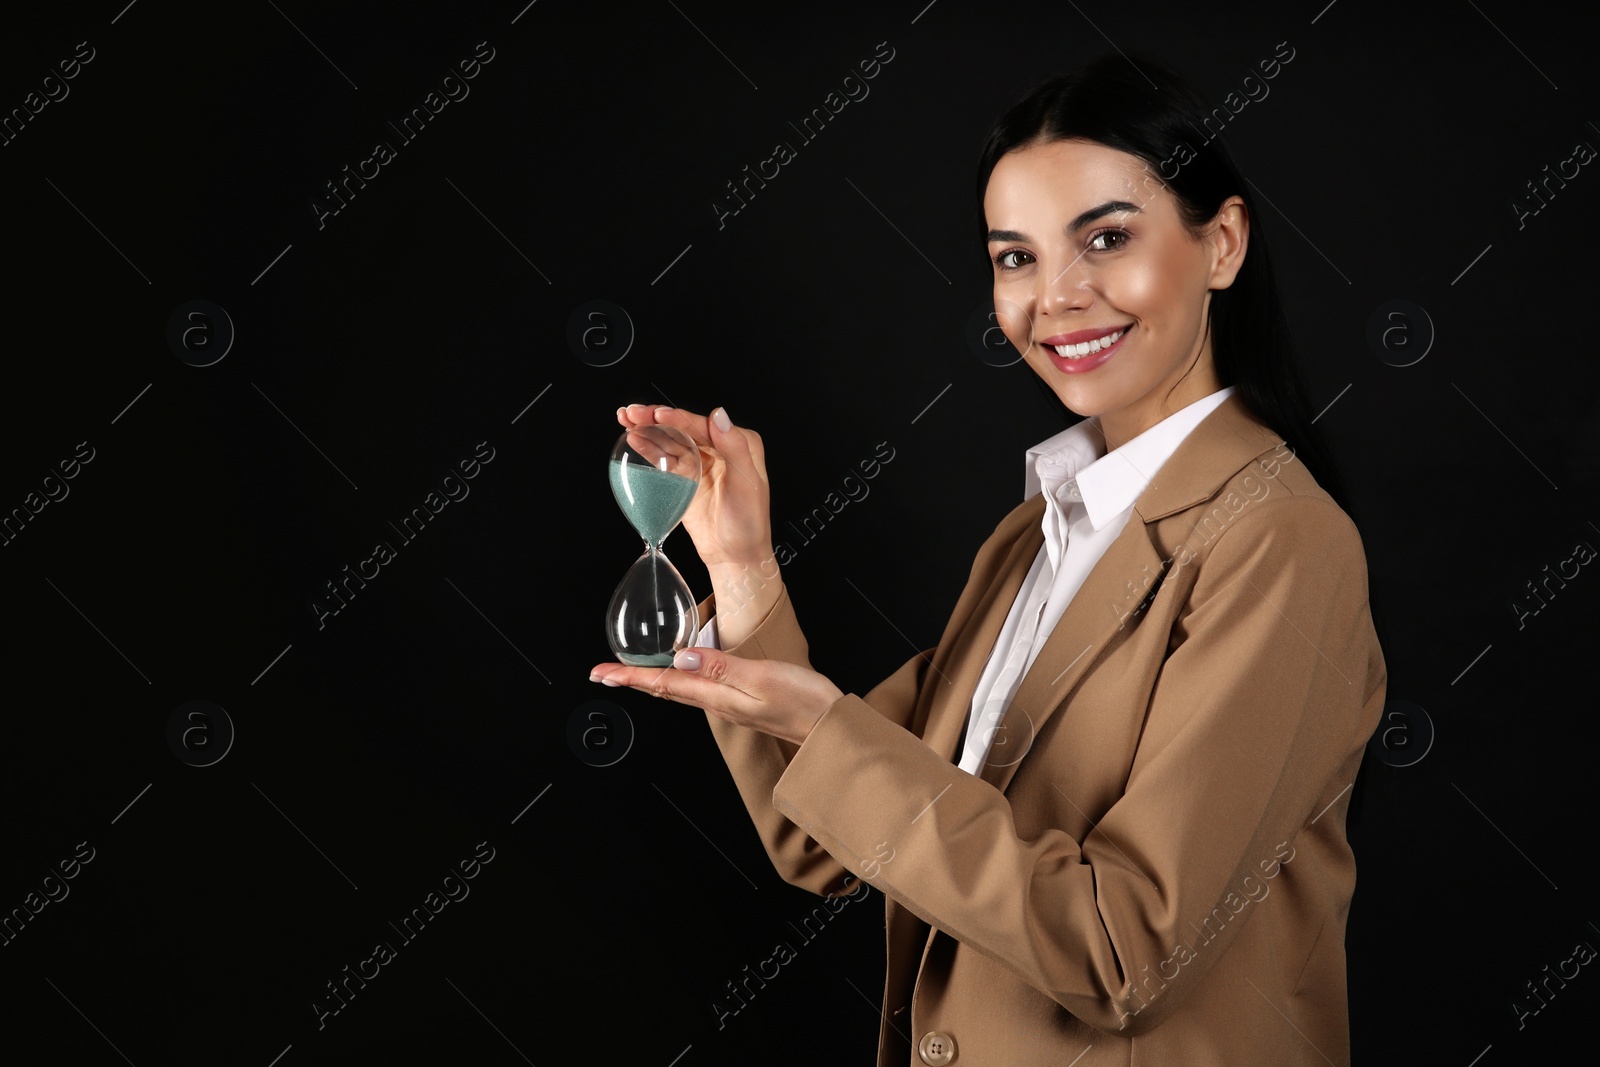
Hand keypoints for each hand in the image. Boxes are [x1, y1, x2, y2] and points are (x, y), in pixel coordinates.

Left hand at [589, 648, 845, 746]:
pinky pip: (701, 691)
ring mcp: (730, 705)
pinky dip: (680, 681)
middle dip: (633, 680)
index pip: (664, 684)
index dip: (630, 677)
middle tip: (604, 672)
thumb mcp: (762, 677)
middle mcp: (718, 703)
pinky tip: (682, 674)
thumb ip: (721, 666)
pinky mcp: (743, 702)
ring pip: (681, 691)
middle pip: (666, 690)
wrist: (831, 729)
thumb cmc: (804, 702)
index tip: (601, 672)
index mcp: (718, 696)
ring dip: (653, 681)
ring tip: (631, 673)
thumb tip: (681, 657)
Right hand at [616, 404, 773, 569]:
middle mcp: (720, 448)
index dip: (678, 418)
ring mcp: (701, 461)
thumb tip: (719, 415)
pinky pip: (664, 457)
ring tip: (626, 419)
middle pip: (683, 427)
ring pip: (671, 438)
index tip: (657, 414)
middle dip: (656, 417)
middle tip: (632, 413)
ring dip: (648, 428)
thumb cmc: (749, 523)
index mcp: (740, 444)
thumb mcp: (747, 485)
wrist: (735, 556)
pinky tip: (634, 438)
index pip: (703, 425)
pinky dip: (648, 447)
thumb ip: (735, 448)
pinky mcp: (686, 476)